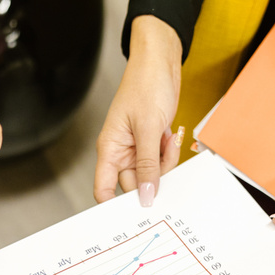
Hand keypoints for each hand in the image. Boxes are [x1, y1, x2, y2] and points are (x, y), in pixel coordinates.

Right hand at [94, 15, 183, 206]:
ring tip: (169, 138)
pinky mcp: (151, 141)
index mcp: (110, 148)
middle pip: (134, 183)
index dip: (114, 205)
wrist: (160, 62)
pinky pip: (161, 160)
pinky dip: (169, 152)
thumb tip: (145, 195)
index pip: (103, 188)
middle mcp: (121, 151)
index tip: (132, 212)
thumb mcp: (149, 129)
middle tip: (164, 157)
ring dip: (165, 162)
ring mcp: (137, 147)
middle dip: (153, 175)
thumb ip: (147, 165)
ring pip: (151, 174)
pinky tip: (171, 134)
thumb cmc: (146, 85)